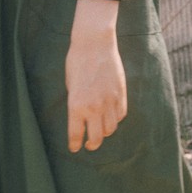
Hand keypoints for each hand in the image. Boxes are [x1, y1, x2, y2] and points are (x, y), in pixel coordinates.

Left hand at [65, 8, 126, 152]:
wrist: (95, 44)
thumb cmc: (77, 62)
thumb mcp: (70, 86)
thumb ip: (76, 103)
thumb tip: (81, 116)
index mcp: (76, 106)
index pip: (76, 134)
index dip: (75, 144)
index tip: (75, 148)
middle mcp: (94, 107)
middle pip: (97, 137)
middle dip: (93, 144)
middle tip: (90, 144)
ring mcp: (109, 101)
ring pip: (111, 128)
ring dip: (105, 132)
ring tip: (101, 131)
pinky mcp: (121, 93)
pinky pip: (120, 114)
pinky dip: (116, 119)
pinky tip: (111, 117)